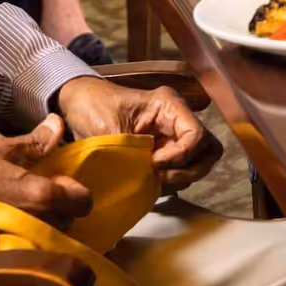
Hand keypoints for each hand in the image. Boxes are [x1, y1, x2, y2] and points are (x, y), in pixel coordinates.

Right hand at [0, 115, 91, 228]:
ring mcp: (18, 234)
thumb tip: (58, 124)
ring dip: (47, 216)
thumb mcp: (1, 147)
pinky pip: (29, 238)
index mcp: (38, 195)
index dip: (79, 188)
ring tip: (27, 198)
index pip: (82, 201)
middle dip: (63, 202)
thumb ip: (35, 141)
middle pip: (70, 218)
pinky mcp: (3, 242)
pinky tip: (13, 211)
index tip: (62, 177)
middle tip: (43, 184)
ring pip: (51, 230)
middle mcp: (33, 220)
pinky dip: (29, 227)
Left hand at [56, 76, 222, 192]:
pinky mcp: (163, 150)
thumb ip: (131, 152)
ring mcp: (172, 135)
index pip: (196, 135)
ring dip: (181, 176)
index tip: (153, 163)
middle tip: (160, 175)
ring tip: (153, 179)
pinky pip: (181, 170)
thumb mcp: (109, 127)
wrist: (77, 104)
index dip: (180, 156)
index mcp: (168, 105)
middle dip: (188, 169)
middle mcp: (176, 119)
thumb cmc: (92, 106)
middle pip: (208, 150)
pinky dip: (170, 181)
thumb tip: (148, 178)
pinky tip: (148, 182)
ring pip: (199, 162)